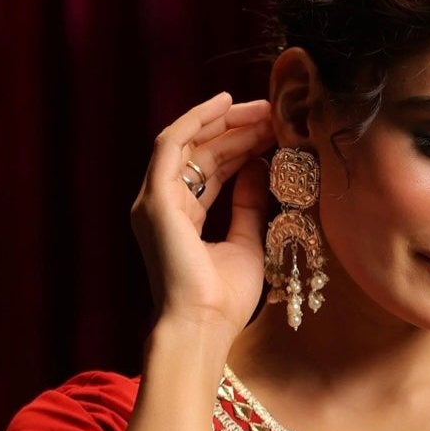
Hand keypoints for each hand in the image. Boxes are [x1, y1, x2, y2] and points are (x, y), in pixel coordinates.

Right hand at [130, 91, 277, 342]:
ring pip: (188, 143)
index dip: (241, 147)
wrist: (202, 326)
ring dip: (224, 122)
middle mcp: (164, 205)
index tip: (274, 132)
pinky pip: (173, 143)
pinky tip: (225, 104)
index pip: (211, 170)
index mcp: (182, 219)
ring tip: (261, 108)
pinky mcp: (156, 198)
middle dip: (237, 130)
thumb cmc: (223, 300)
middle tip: (274, 113)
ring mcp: (155, 200)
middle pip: (200, 153)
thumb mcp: (247, 243)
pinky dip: (197, 120)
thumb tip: (258, 167)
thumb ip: (248, 205)